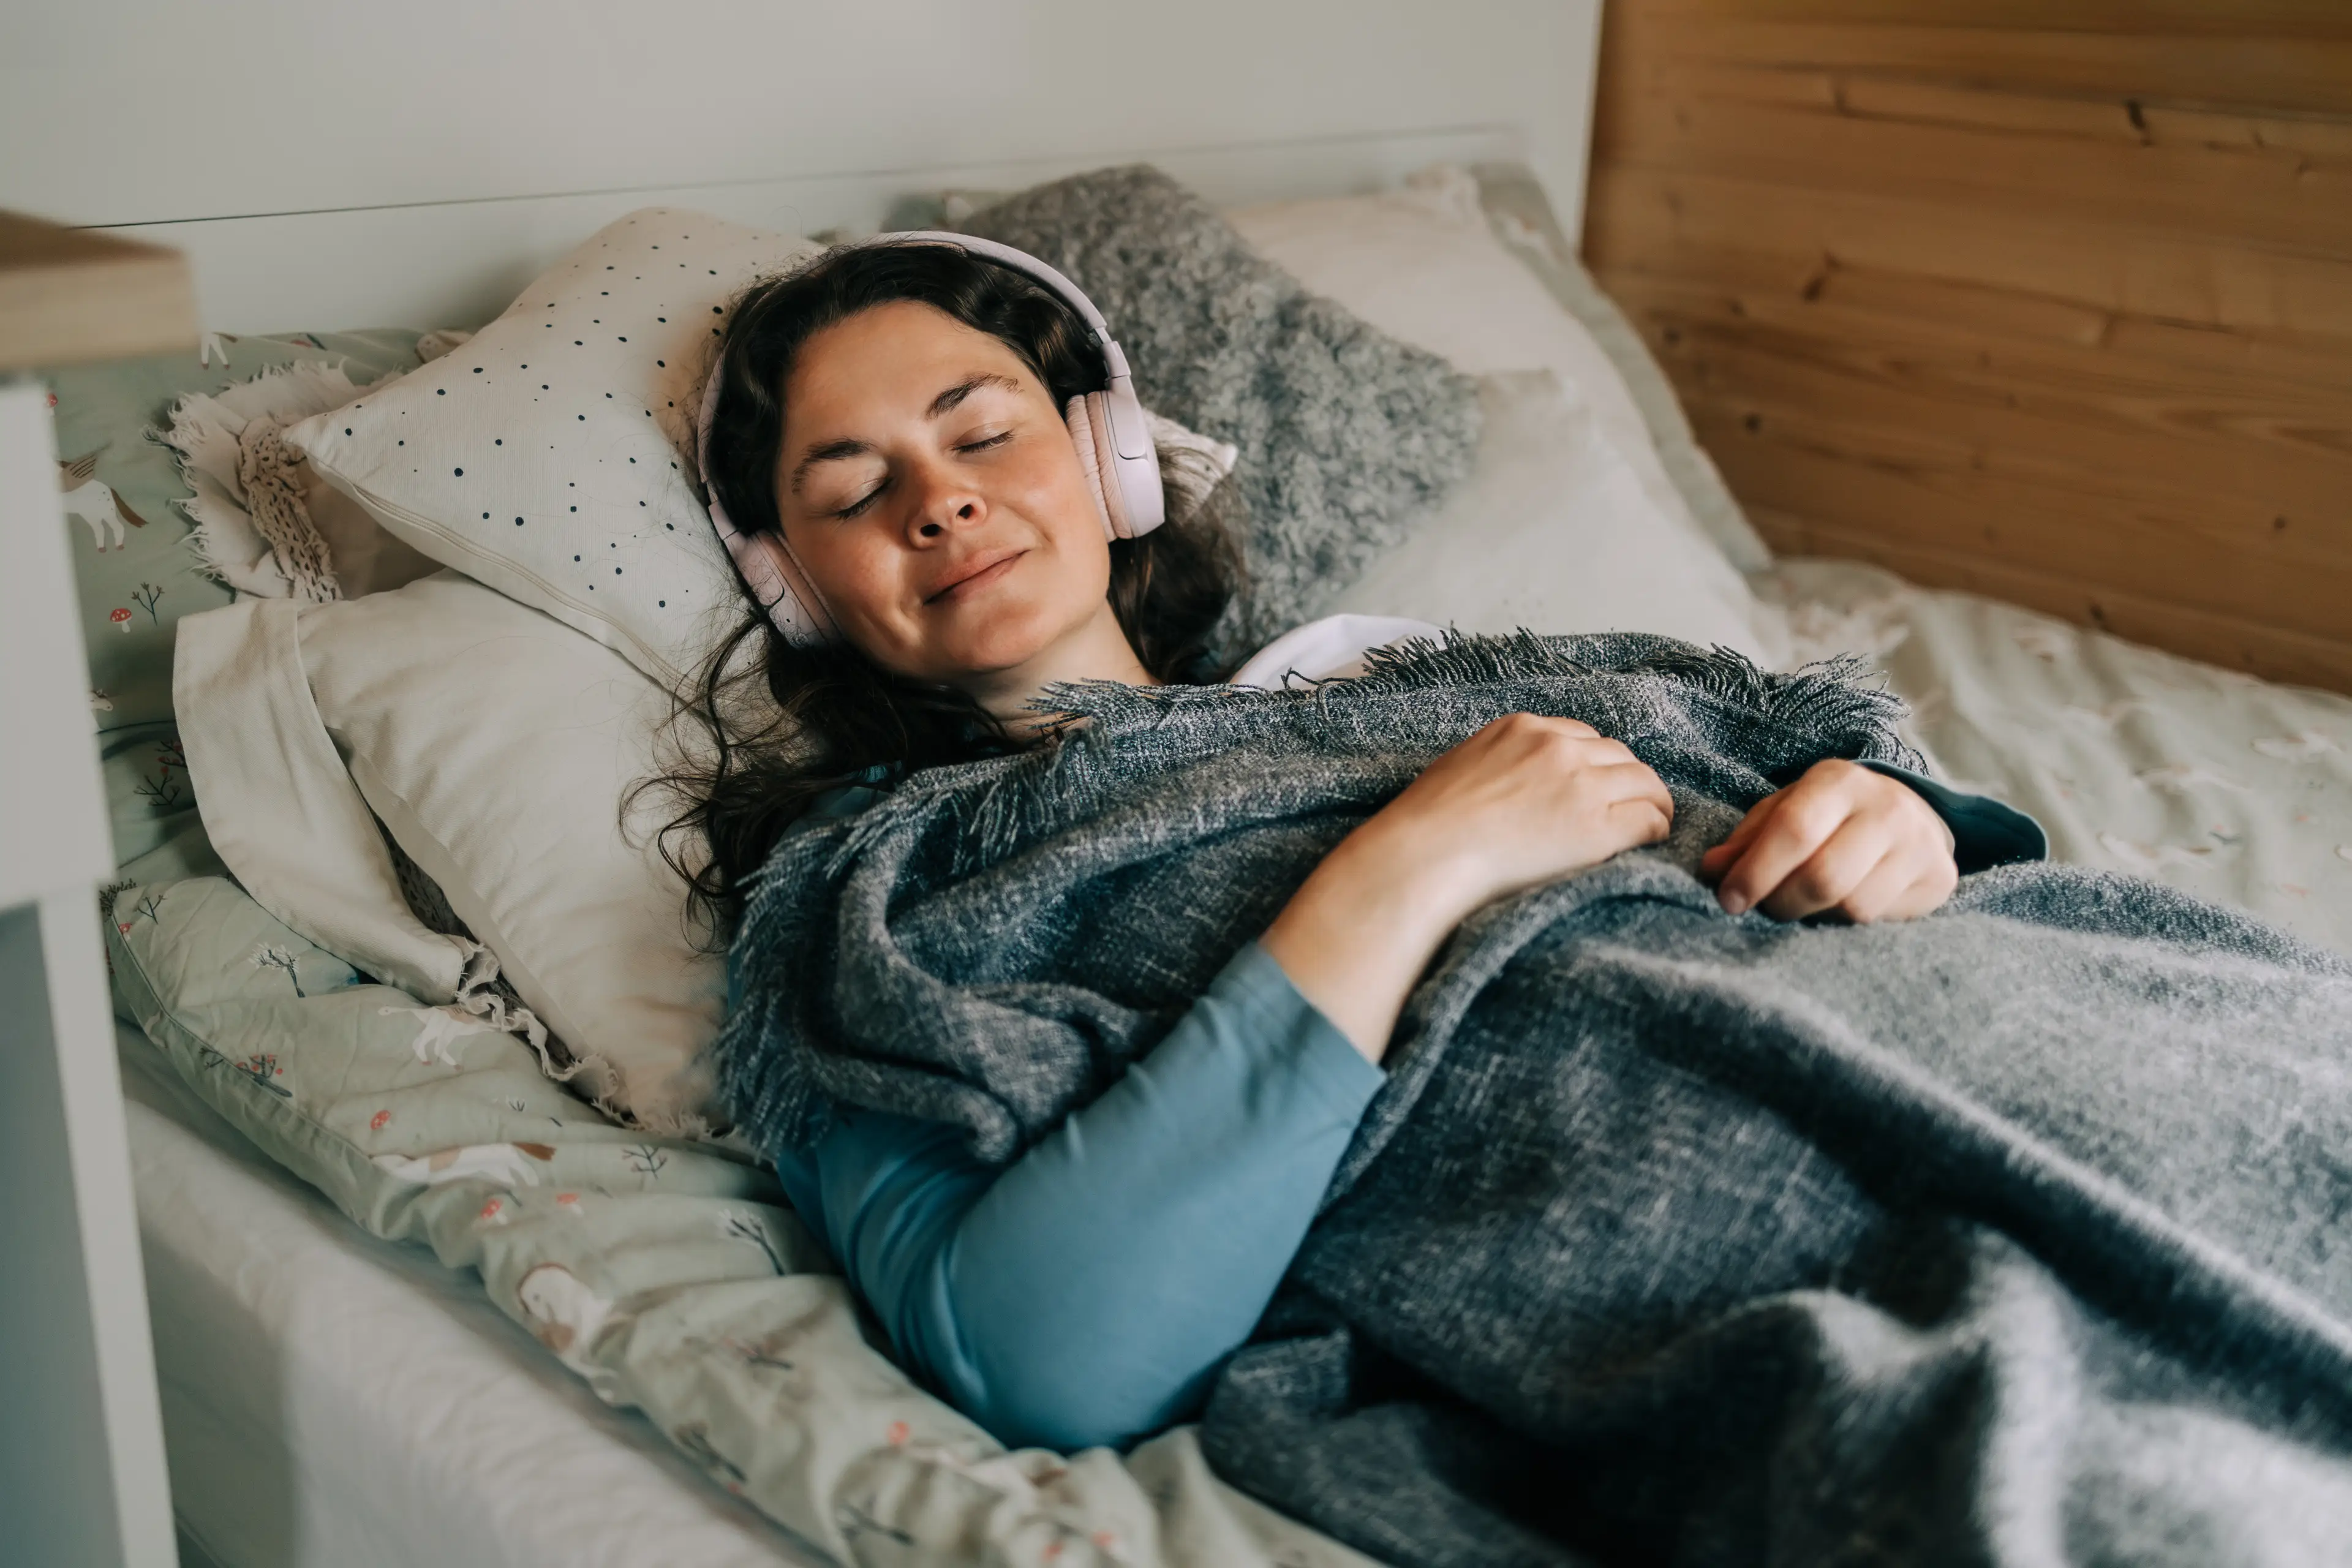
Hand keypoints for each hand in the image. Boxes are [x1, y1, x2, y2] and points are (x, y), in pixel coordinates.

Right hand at [1355, 713, 1675, 920]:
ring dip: (1651, 801)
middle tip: (1633, 803)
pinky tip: (1651, 840)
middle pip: (1618, 755)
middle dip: (1626, 778)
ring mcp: (1581, 785)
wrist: (1425, 855)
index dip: (1595, 762)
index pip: (1581, 736)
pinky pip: (1648, 818)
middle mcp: (1557, 747)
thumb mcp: (1461, 766)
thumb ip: (1497, 762)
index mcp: (1522, 728)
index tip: (1597, 784)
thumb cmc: (1427, 823)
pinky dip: (1656, 827)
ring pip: (1644, 782)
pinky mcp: (1597, 826)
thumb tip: (1510, 784)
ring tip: (1653, 821)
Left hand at [1699, 759, 1956, 923]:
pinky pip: (1881, 920)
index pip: (1795, 830)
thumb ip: (1747, 840)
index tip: (1729, 900)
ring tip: (1801, 907)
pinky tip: (1836, 909)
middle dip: (1782, 903)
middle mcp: (1886, 807)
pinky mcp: (1938, 877)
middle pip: (1824, 877)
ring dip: (1814, 917)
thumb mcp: (1784, 812)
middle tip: (1765, 908)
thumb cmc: (1830, 816)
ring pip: (1854, 906)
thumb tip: (1712, 869)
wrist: (1908, 815)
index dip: (1756, 872)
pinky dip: (1846, 924)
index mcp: (1839, 781)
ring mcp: (1919, 843)